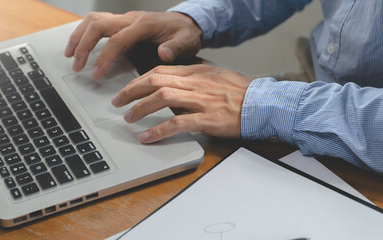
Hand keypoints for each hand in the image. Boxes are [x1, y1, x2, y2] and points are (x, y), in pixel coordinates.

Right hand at [65, 11, 201, 78]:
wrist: (186, 22)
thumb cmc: (184, 34)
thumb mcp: (187, 42)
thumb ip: (176, 48)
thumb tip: (163, 53)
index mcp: (144, 24)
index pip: (118, 39)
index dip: (105, 56)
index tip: (96, 73)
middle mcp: (131, 19)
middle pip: (98, 25)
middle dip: (84, 45)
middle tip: (77, 66)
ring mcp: (124, 19)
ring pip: (93, 20)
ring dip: (79, 36)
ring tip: (69, 55)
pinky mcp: (121, 22)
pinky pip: (97, 22)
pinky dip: (83, 33)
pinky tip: (77, 45)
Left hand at [112, 65, 252, 142]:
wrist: (265, 104)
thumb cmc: (242, 93)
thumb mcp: (216, 77)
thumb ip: (194, 80)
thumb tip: (173, 86)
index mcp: (197, 72)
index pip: (160, 71)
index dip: (138, 80)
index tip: (126, 89)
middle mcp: (197, 83)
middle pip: (155, 81)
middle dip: (131, 91)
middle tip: (118, 102)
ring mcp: (202, 101)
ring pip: (162, 98)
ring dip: (141, 108)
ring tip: (129, 118)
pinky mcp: (208, 119)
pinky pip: (177, 123)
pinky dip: (158, 130)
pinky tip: (148, 136)